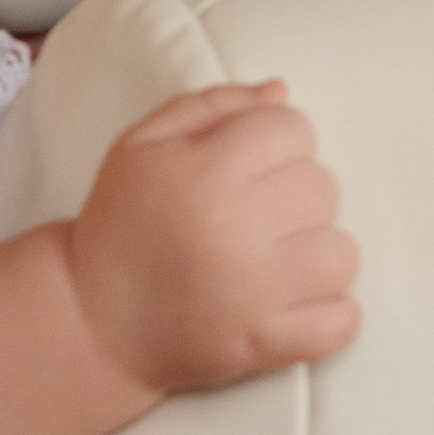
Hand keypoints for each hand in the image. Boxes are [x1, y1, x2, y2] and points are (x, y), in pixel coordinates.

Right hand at [68, 82, 359, 394]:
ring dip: (317, 257)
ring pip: (342, 254)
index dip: (275, 143)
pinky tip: (294, 305)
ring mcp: (255, 292)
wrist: (91, 321)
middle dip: (294, 198)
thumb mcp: (142, 145)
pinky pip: (342, 322)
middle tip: (254, 219)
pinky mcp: (265, 343)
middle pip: (323, 187)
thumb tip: (282, 90)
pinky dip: (330, 316)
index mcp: (205, 172)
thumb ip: (213, 106)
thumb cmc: (121, 224)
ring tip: (278, 264)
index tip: (246, 170)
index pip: (294, 129)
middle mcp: (235, 227)